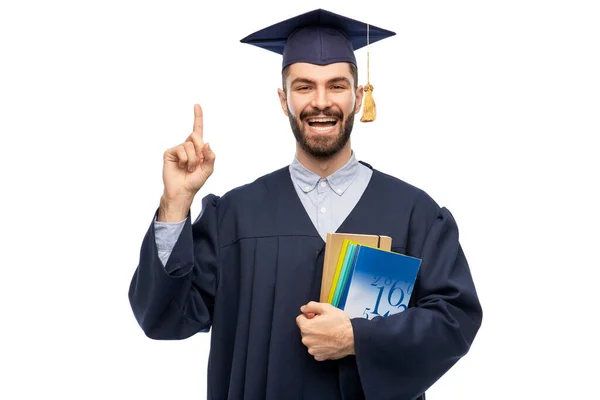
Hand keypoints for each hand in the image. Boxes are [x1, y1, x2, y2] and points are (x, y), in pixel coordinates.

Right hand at [158, 104, 215, 220]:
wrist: (183, 191)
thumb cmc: (195, 180)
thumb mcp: (208, 169)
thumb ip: (210, 156)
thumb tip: (207, 143)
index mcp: (198, 148)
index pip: (198, 130)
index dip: (198, 117)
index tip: (197, 105)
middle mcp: (187, 146)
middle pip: (196, 136)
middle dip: (199, 151)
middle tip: (196, 164)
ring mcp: (178, 149)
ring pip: (189, 146)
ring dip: (192, 160)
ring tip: (188, 168)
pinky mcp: (170, 153)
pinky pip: (181, 150)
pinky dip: (184, 160)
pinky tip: (181, 167)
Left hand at [296, 301, 354, 360]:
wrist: (353, 338)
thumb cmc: (340, 324)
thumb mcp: (326, 308)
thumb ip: (311, 306)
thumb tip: (303, 309)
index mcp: (306, 327)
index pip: (300, 319)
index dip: (309, 316)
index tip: (317, 317)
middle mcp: (307, 340)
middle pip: (305, 330)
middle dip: (312, 326)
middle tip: (324, 324)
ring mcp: (312, 350)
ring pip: (310, 339)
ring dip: (316, 336)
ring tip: (328, 333)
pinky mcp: (319, 356)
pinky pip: (316, 349)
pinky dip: (320, 345)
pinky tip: (329, 341)